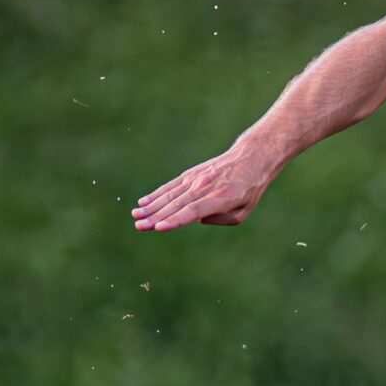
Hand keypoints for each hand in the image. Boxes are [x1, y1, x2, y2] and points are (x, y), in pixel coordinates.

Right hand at [132, 145, 279, 230]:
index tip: (159, 227)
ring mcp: (196, 179)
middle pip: (177, 204)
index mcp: (221, 198)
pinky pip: (171, 186)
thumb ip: (221, 220)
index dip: (175, 220)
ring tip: (136, 215)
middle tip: (139, 226)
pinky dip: (157, 194)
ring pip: (170, 194)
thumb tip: (197, 218)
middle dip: (156, 216)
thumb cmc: (249, 190)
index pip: (194, 210)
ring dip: (151, 206)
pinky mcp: (191, 174)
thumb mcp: (243, 211)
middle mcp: (205, 187)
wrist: (250, 158)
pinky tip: (143, 201)